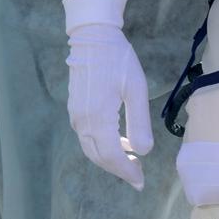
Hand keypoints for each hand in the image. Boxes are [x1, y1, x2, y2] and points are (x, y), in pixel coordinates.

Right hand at [62, 0, 152, 189]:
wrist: (92, 36)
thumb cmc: (118, 59)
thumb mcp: (135, 88)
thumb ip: (139, 122)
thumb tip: (143, 152)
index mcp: (97, 118)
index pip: (111, 156)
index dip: (126, 171)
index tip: (140, 182)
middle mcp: (82, 121)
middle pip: (99, 157)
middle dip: (119, 169)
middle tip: (138, 177)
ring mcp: (76, 115)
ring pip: (91, 148)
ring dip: (110, 159)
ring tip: (132, 161)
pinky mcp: (75, 108)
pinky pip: (88, 137)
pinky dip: (102, 146)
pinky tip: (119, 142)